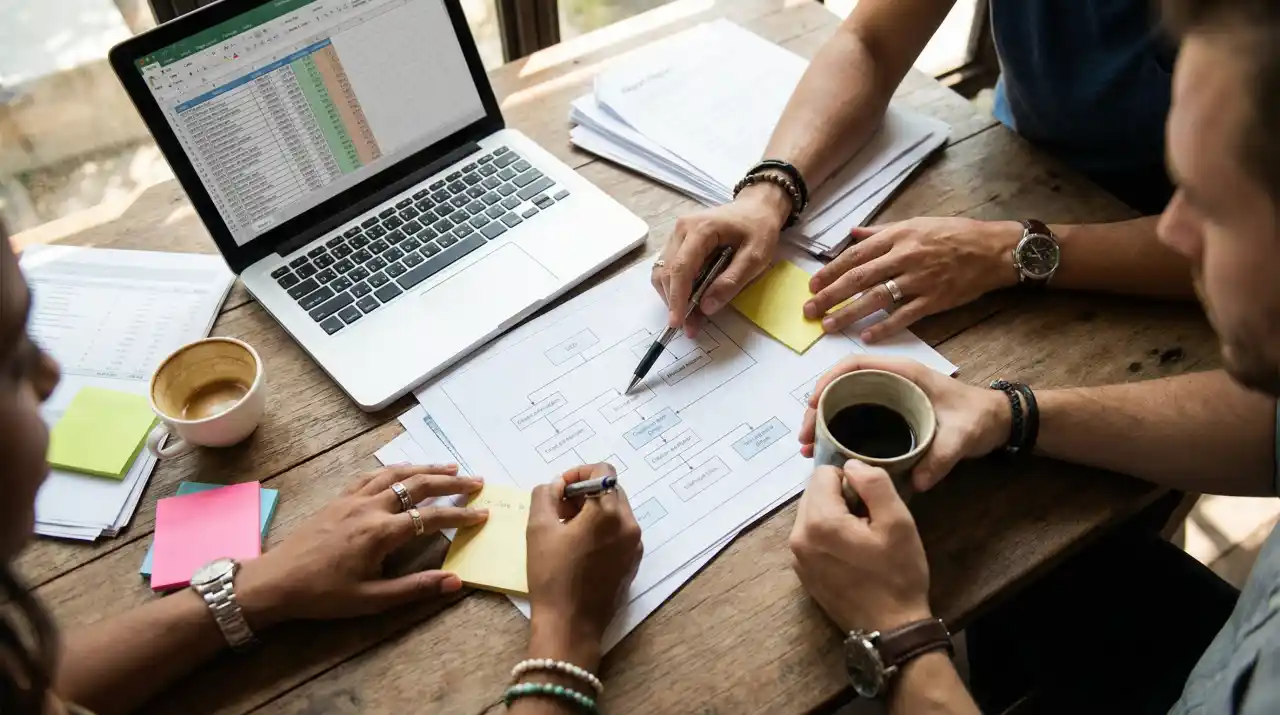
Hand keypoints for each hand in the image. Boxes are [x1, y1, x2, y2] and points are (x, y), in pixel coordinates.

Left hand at [236, 464, 486, 627]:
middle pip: (418, 484)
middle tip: (476, 481)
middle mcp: (370, 507)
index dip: (460, 516)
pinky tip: (403, 472)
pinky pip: (373, 475)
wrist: (276, 581)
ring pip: (396, 473)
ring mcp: (353, 498)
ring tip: (449, 466)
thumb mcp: (372, 600)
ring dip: (426, 468)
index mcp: (380, 533)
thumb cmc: (323, 595)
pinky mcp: (339, 498)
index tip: (483, 514)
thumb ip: (415, 588)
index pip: (431, 518)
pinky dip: (395, 470)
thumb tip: (456, 582)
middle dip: (451, 481)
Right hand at [525, 463, 642, 669]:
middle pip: (610, 490)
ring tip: (565, 530)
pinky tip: (579, 548)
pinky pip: (619, 533)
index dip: (578, 473)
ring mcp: (634, 545)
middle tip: (558, 510)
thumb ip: (545, 495)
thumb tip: (556, 485)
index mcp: (609, 512)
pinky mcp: (633, 562)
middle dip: (584, 493)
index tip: (558, 490)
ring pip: (616, 512)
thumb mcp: (538, 528)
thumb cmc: (551, 575)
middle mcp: (629, 524)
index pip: (602, 471)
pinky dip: (601, 530)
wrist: (571, 625)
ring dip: (592, 511)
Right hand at [651, 183, 790, 335]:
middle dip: (675, 302)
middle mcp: (682, 230)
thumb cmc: (759, 229)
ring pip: (663, 272)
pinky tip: (691, 299)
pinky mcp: (678, 242)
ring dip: (674, 297)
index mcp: (701, 229)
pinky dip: (677, 288)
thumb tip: (706, 307)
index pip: (681, 268)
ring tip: (692, 317)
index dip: (677, 297)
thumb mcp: (756, 258)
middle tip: (691, 326)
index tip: (677, 322)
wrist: (757, 208)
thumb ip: (731, 282)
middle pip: (667, 272)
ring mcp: (677, 235)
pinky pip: (670, 269)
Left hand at [790, 460, 931, 631]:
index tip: (870, 501)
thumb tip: (851, 464)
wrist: (891, 629)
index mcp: (819, 521)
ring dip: (833, 515)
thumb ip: (873, 483)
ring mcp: (796, 556)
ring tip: (861, 537)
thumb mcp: (898, 522)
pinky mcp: (801, 571)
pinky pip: (809, 535)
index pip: (823, 473)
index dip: (851, 479)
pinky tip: (851, 553)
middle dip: (839, 496)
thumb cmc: (898, 574)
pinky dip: (827, 534)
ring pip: (810, 512)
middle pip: (812, 492)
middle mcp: (798, 536)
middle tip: (868, 520)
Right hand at [798, 355, 1009, 490]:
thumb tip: (918, 483)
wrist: (999, 421)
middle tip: (805, 438)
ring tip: (810, 448)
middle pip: (842, 384)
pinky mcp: (891, 411)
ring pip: (846, 400)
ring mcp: (889, 395)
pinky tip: (831, 451)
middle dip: (817, 408)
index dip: (828, 380)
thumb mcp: (962, 437)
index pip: (854, 364)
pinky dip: (839, 429)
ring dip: (824, 420)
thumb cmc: (980, 417)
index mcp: (903, 372)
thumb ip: (942, 458)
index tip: (812, 405)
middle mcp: (891, 380)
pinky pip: (856, 414)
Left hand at [803, 218, 1021, 341]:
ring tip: (829, 326)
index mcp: (898, 236)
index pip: (855, 255)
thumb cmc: (953, 234)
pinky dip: (885, 327)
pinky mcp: (935, 299)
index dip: (830, 271)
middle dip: (830, 295)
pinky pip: (905, 316)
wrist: (992, 249)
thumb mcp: (915, 223)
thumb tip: (852, 233)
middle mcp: (905, 256)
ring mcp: (920, 279)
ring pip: (876, 298)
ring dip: (849, 314)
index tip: (812, 285)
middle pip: (859, 278)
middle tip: (810, 310)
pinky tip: (867, 337)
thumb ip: (881, 231)